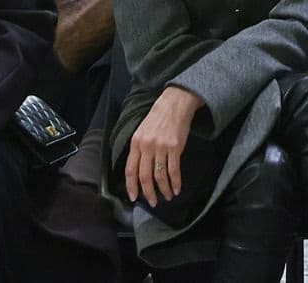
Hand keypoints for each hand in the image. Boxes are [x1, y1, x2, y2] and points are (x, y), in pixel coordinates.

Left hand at [125, 85, 201, 204]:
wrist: (173, 106)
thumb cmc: (156, 120)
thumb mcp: (141, 132)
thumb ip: (139, 149)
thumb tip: (138, 170)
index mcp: (135, 143)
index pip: (130, 169)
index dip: (131, 186)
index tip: (133, 198)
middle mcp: (146, 147)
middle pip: (144, 176)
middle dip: (148, 193)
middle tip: (153, 202)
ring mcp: (160, 148)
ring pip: (160, 176)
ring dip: (164, 190)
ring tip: (168, 196)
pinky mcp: (175, 148)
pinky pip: (173, 170)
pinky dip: (175, 182)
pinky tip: (177, 189)